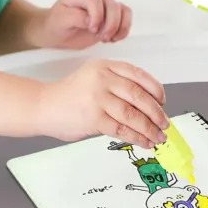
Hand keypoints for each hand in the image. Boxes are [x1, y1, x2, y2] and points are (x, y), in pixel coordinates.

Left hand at [32, 0, 131, 49]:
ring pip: (122, 10)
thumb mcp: (61, 21)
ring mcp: (104, 6)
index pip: (96, 1)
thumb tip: (92, 21)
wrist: (57, 32)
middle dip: (110, 24)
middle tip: (102, 37)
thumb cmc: (57, 25)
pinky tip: (114, 38)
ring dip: (119, 27)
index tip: (92, 29)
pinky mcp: (111, 17)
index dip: (97, 16)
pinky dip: (124, 29)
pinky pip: (126, 17)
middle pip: (113, 5)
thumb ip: (76, 17)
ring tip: (108, 39)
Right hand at [36, 59, 167, 148]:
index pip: (138, 75)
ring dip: (149, 128)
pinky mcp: (94, 118)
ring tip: (157, 136)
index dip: (155, 89)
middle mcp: (102, 79)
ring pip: (133, 114)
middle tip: (164, 123)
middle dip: (156, 112)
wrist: (43, 106)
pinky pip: (122, 129)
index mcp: (104, 66)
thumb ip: (116, 84)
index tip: (163, 101)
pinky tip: (144, 141)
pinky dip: (136, 137)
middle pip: (139, 95)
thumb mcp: (92, 77)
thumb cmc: (68, 95)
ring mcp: (98, 98)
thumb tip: (147, 105)